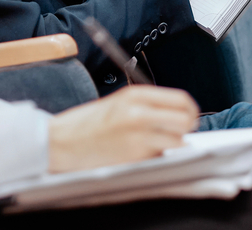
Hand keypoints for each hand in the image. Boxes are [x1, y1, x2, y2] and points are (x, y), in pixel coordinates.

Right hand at [48, 85, 199, 172]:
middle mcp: (139, 112)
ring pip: (178, 140)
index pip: (180, 99)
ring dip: (172, 144)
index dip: (190, 110)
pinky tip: (141, 153)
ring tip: (156, 144)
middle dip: (186, 128)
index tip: (188, 116)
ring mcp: (138, 135)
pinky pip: (161, 156)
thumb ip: (146, 105)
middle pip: (185, 119)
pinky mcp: (135, 156)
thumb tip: (176, 113)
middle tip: (178, 132)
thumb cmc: (86, 124)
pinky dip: (157, 156)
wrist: (61, 142)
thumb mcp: (118, 103)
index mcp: (135, 95)